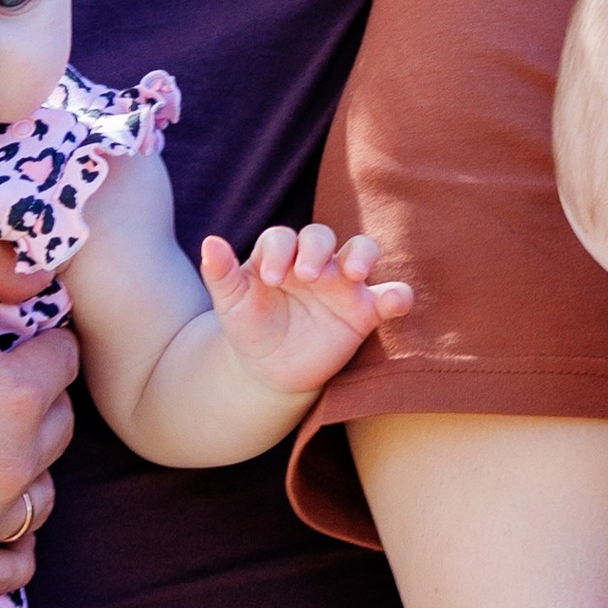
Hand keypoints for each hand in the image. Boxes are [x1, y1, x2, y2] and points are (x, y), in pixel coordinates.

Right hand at [0, 231, 78, 594]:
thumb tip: (41, 275)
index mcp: (10, 393)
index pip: (62, 363)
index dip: (36, 344)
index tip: (7, 341)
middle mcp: (4, 467)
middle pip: (56, 430)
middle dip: (31, 404)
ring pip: (39, 498)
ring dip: (22, 470)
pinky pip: (7, 568)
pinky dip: (7, 543)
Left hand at [199, 223, 413, 399]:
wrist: (269, 371)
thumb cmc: (249, 328)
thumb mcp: (231, 305)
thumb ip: (221, 274)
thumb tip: (209, 242)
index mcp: (279, 255)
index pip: (281, 238)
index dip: (278, 252)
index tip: (271, 280)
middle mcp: (313, 262)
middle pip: (321, 236)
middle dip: (316, 249)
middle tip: (308, 275)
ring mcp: (342, 284)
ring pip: (361, 251)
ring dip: (362, 255)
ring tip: (353, 273)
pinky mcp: (364, 311)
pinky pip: (389, 296)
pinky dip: (398, 295)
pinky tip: (396, 301)